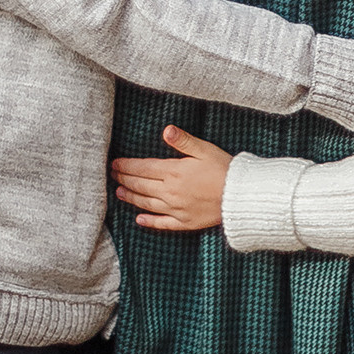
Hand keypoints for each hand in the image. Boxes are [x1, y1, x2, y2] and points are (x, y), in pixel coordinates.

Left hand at [113, 126, 231, 231]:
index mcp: (174, 172)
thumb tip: (166, 130)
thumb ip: (183, 141)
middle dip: (125, 179)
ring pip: (147, 204)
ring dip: (131, 198)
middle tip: (113, 176)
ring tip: (120, 193)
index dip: (127, 165)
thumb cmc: (224, 169)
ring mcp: (176, 209)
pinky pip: (162, 224)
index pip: (143, 168)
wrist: (240, 197)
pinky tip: (139, 220)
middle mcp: (170, 192)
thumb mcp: (205, 149)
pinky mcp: (185, 222)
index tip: (115, 163)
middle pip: (141, 186)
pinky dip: (149, 222)